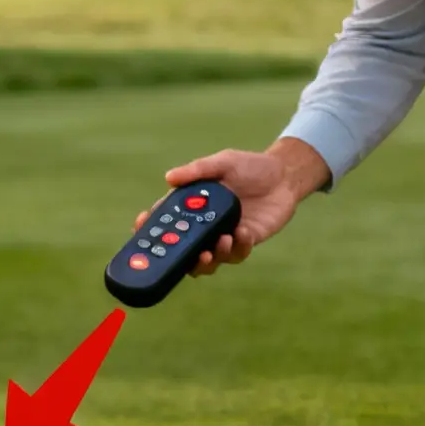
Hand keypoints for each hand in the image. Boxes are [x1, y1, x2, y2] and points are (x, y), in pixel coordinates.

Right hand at [134, 138, 330, 276]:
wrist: (284, 176)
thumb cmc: (250, 166)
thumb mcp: (223, 162)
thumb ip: (198, 170)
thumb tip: (169, 178)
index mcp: (192, 208)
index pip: (164, 223)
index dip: (148, 230)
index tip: (139, 227)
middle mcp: (203, 227)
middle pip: (181, 252)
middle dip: (178, 258)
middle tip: (185, 253)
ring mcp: (222, 238)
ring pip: (207, 262)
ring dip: (208, 259)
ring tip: (219, 242)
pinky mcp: (244, 244)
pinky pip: (236, 255)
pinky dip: (237, 247)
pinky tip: (241, 233)